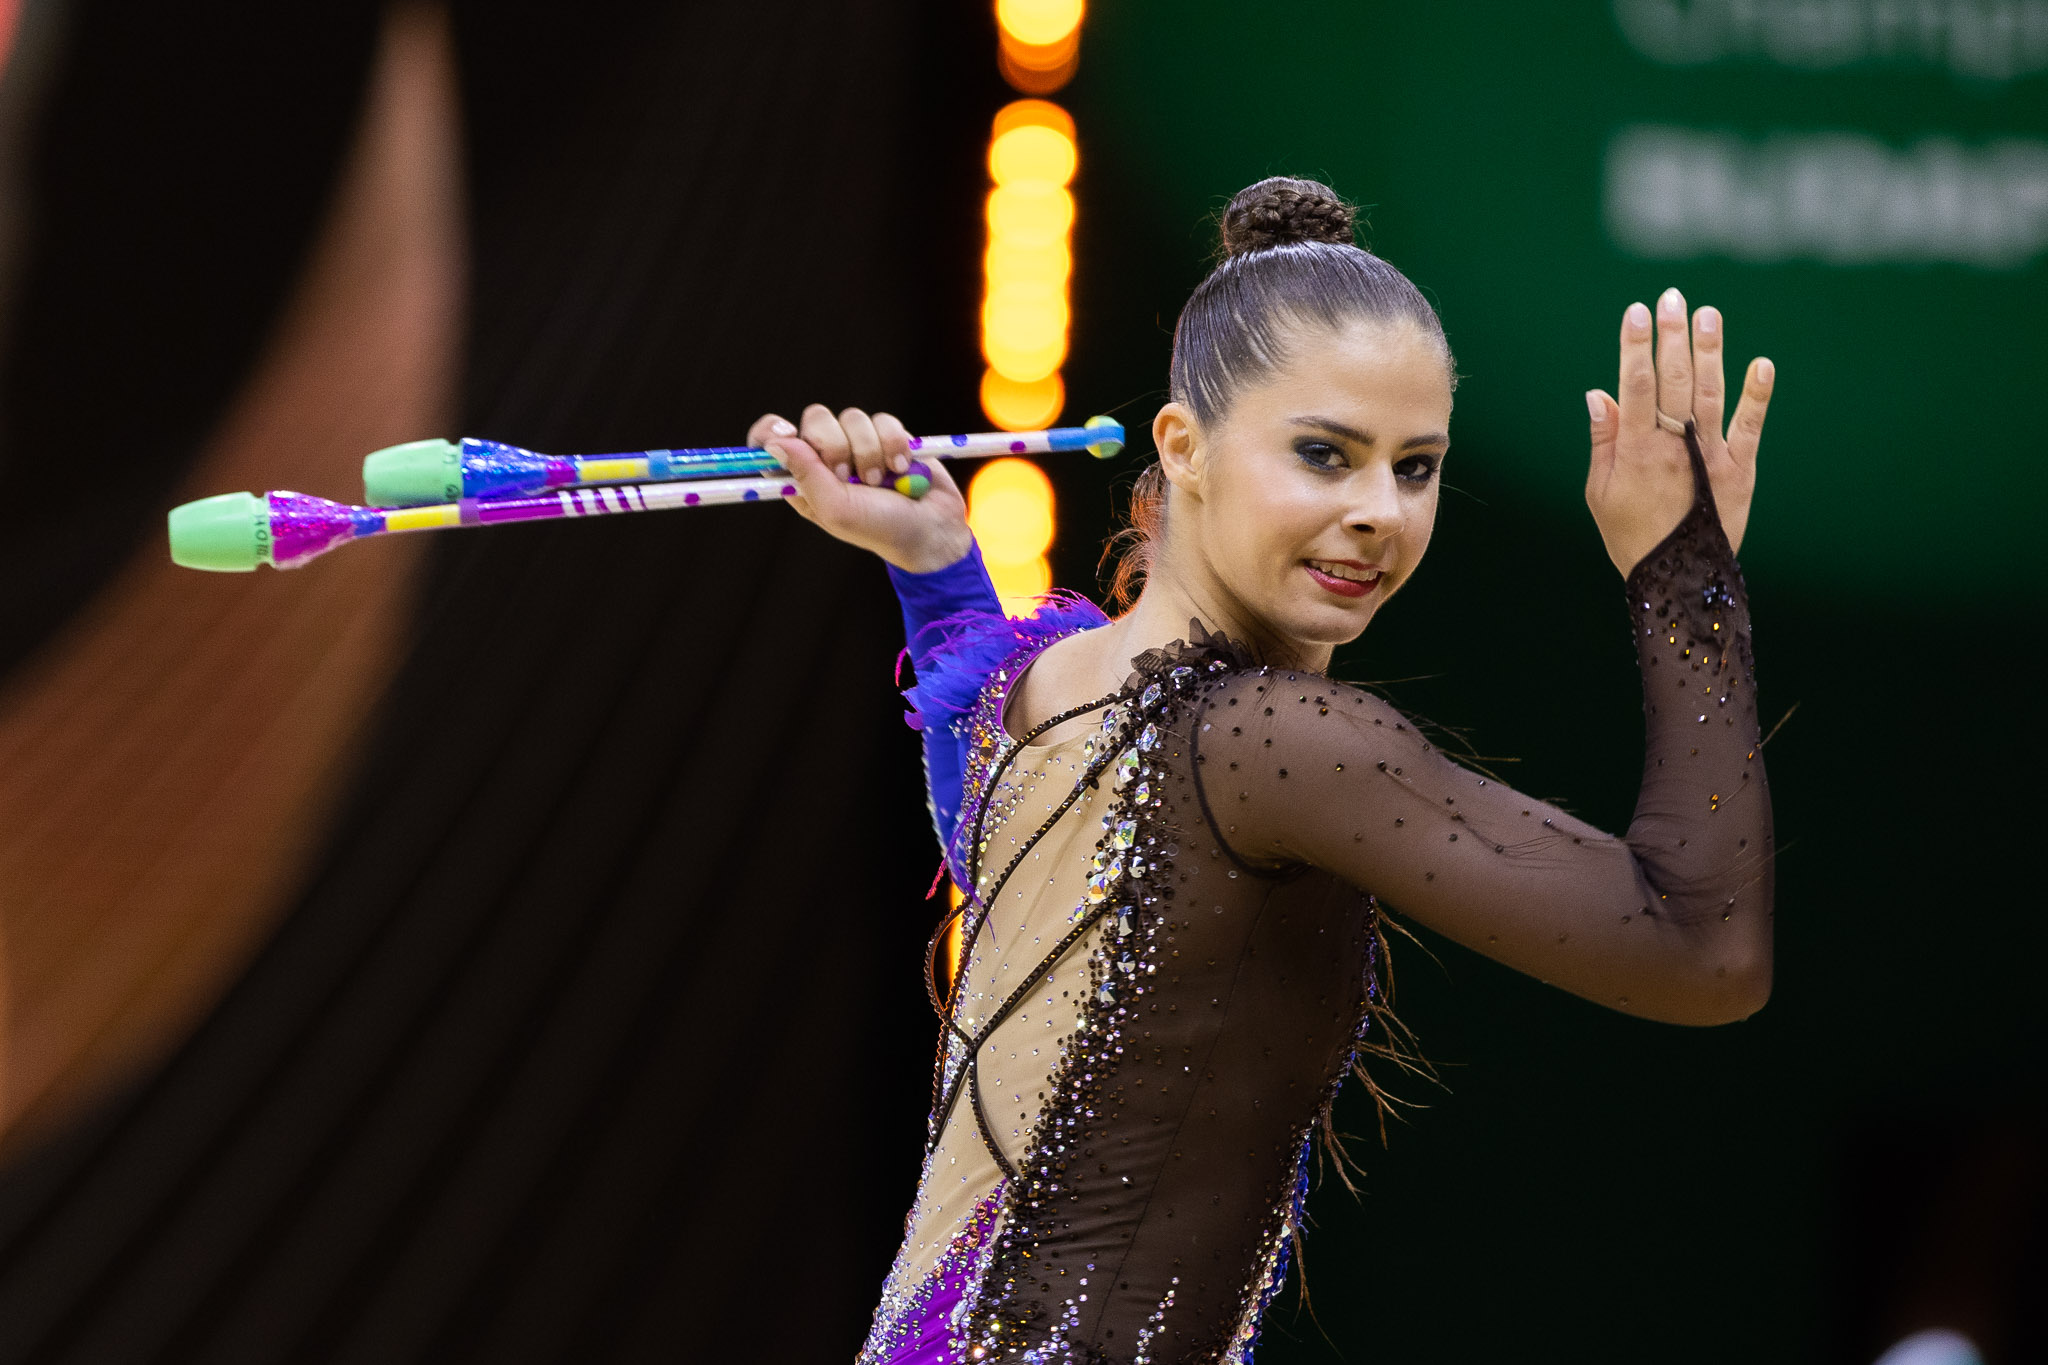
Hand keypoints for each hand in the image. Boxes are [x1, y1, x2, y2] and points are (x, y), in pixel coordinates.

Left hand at [748, 404, 972, 572]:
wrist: (932, 530)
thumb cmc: (880, 528)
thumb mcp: (836, 509)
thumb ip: (806, 474)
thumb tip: (775, 442)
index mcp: (805, 479)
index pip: (772, 441)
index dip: (772, 431)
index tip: (786, 433)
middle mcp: (827, 458)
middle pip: (815, 419)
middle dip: (835, 446)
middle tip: (849, 476)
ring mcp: (859, 445)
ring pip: (852, 417)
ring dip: (870, 451)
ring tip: (881, 480)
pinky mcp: (889, 436)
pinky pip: (883, 419)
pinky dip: (894, 443)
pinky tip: (902, 467)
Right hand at [1585, 288, 1773, 576]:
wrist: (1677, 580)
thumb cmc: (1630, 534)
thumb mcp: (1599, 492)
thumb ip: (1603, 440)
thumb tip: (1598, 393)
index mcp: (1635, 451)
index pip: (1634, 386)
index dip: (1635, 347)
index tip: (1636, 313)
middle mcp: (1674, 447)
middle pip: (1673, 380)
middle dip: (1672, 336)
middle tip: (1672, 298)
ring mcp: (1711, 456)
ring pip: (1710, 394)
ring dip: (1710, 352)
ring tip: (1708, 314)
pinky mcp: (1740, 469)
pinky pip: (1750, 427)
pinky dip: (1757, 396)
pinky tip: (1761, 364)